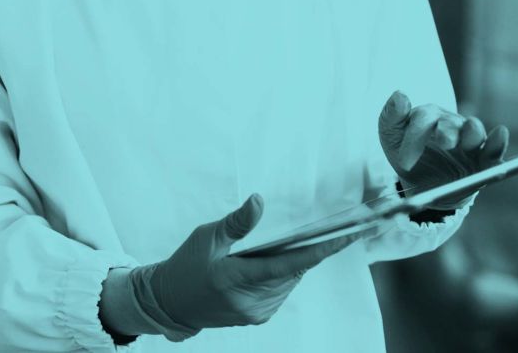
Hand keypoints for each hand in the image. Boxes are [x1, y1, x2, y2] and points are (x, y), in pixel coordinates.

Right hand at [127, 194, 361, 340]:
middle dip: (308, 249)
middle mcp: (250, 302)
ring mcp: (255, 312)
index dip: (322, 249)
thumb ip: (236, 222)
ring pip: (290, 281)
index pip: (289, 264)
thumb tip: (258, 201)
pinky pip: (281, 290)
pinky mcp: (257, 316)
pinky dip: (283, 273)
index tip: (347, 236)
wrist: (170, 302)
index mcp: (235, 279)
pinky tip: (274, 260)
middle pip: (294, 271)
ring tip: (291, 242)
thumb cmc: (186, 266)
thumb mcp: (207, 237)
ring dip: (294, 262)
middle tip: (326, 227)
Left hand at [377, 91, 508, 209]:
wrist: (421, 185)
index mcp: (428, 116)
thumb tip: (400, 95)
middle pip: (450, 123)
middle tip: (444, 143)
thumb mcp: (391, 136)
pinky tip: (499, 135)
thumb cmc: (405, 152)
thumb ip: (391, 116)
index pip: (423, 119)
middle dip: (447, 132)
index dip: (414, 139)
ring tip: (468, 142)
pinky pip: (492, 149)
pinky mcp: (482, 159)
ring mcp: (468, 140)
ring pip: (473, 131)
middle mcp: (450, 123)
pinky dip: (497, 142)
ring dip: (472, 133)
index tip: (404, 163)